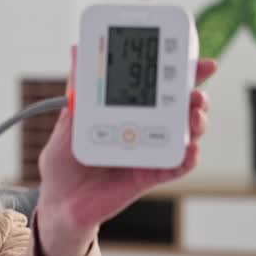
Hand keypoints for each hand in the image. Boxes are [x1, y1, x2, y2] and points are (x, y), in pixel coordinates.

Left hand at [35, 46, 215, 255]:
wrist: (59, 202)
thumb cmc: (64, 163)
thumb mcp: (67, 122)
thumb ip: (77, 92)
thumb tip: (77, 53)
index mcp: (128, 110)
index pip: (159, 85)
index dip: (179, 71)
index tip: (191, 56)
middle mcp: (144, 129)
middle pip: (181, 108)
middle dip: (196, 95)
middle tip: (196, 92)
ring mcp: (149, 152)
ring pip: (185, 134)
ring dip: (195, 123)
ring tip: (194, 115)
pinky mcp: (149, 176)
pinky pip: (175, 167)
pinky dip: (186, 158)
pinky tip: (190, 149)